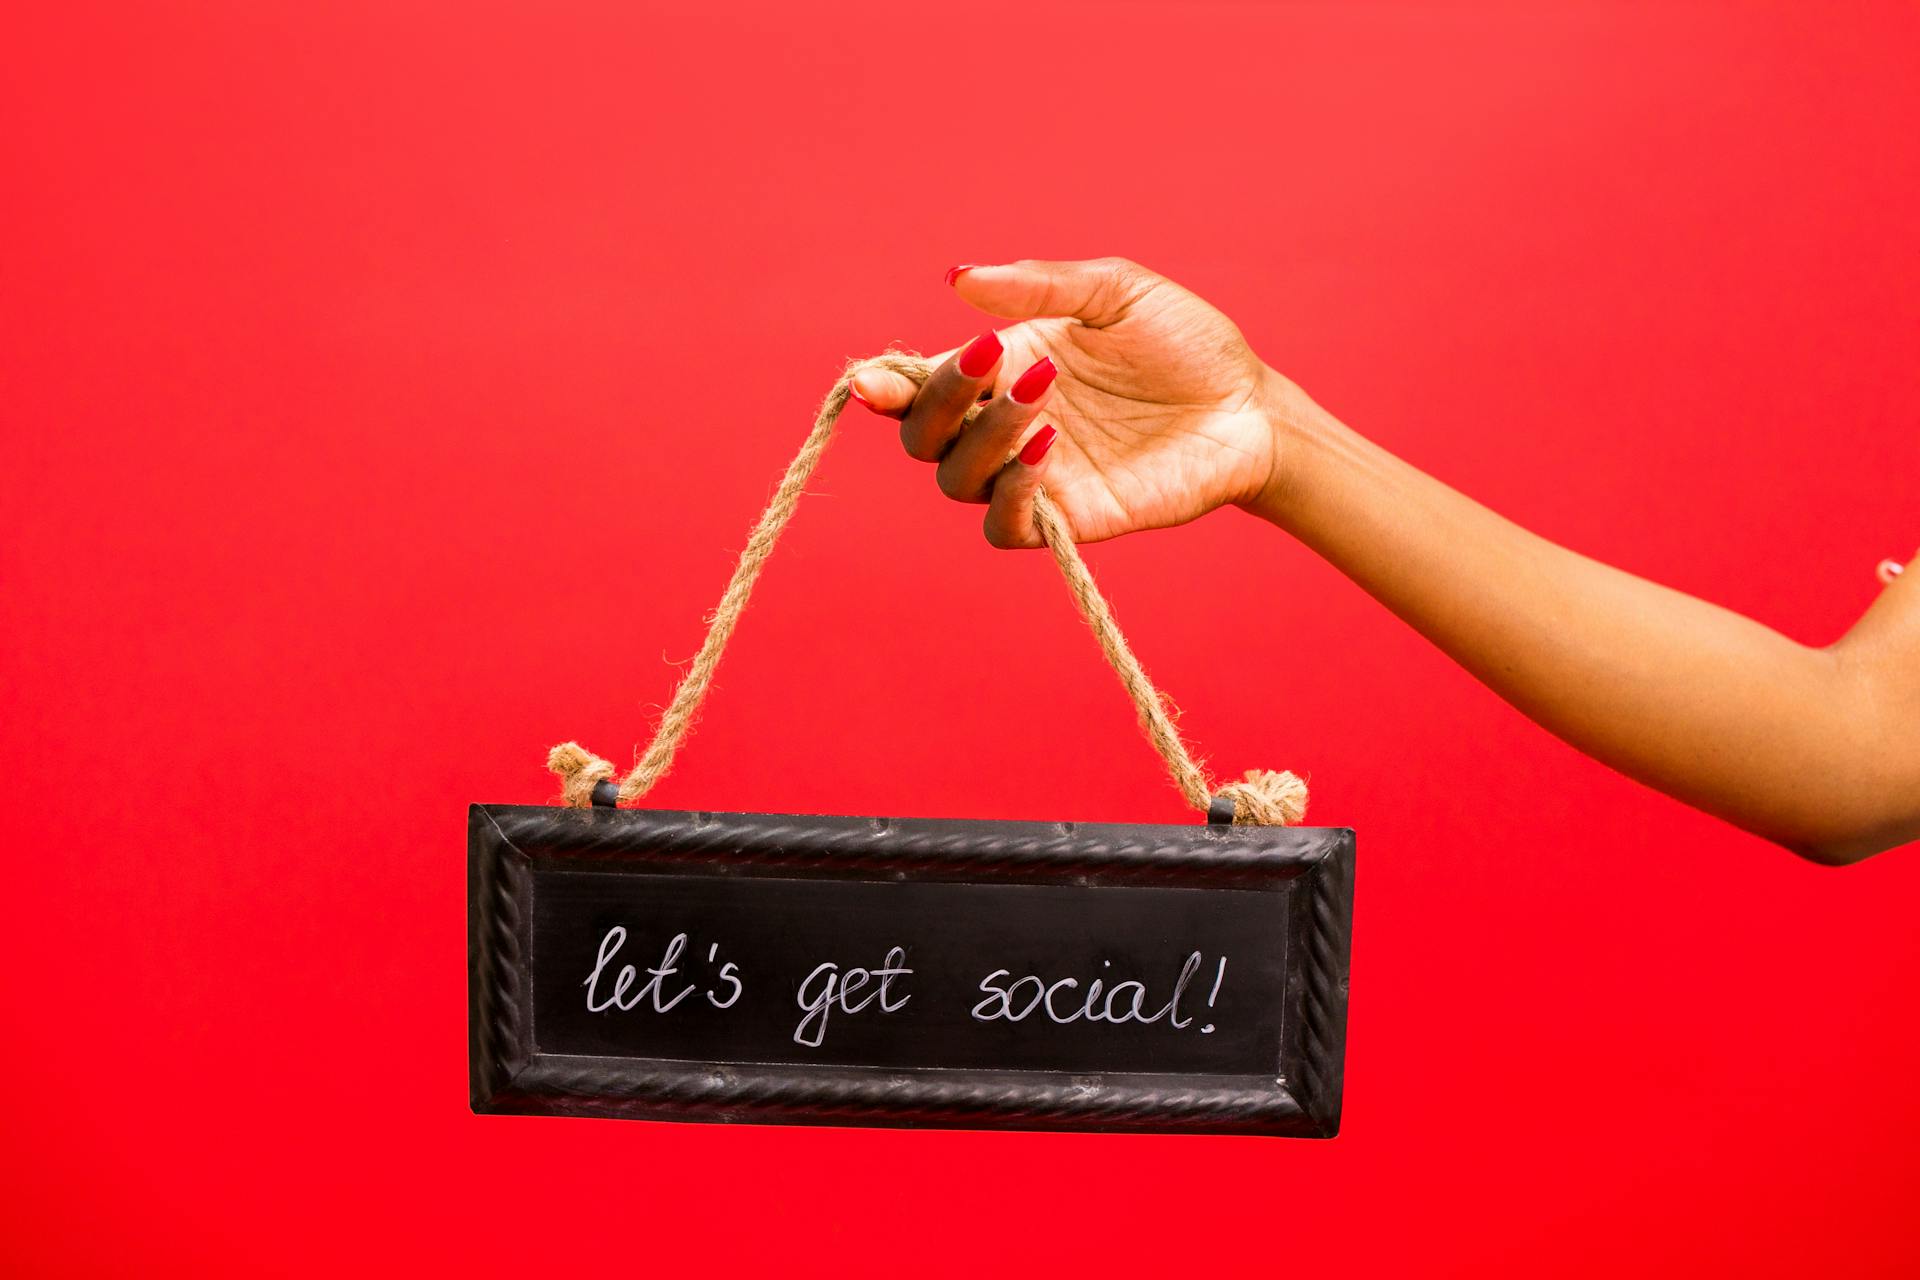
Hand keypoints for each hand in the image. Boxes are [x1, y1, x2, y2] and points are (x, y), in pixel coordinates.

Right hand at [848, 257, 1290, 547]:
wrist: (1249, 404)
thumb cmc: (1186, 342)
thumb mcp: (1114, 291)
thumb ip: (1039, 284)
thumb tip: (958, 278)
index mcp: (1003, 369)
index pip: (920, 387)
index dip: (884, 386)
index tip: (872, 379)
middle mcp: (1005, 427)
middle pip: (923, 438)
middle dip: (938, 400)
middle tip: (990, 362)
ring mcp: (1034, 477)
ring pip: (956, 482)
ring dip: (983, 437)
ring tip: (1044, 396)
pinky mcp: (1069, 520)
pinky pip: (1005, 526)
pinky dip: (1010, 493)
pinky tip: (1047, 448)